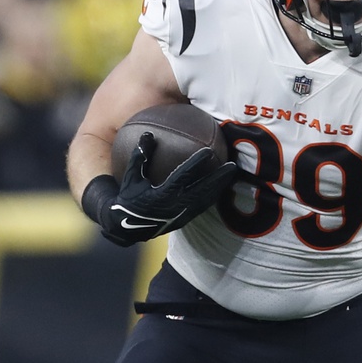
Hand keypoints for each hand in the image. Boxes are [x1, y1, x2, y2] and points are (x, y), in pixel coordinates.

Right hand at [90, 132, 239, 245]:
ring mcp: (183, 214)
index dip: (196, 164)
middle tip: (233, 165)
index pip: (183, 176)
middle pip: (204, 190)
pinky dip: (213, 196)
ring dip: (220, 187)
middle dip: (219, 178)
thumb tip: (147, 135)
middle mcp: (176, 205)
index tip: (208, 151)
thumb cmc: (129, 199)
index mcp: (163, 195)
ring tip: (232, 174)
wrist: (128, 228)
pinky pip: (203, 206)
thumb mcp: (131, 178)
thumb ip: (140, 157)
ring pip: (207, 200)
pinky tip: (221, 186)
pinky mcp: (185, 220)